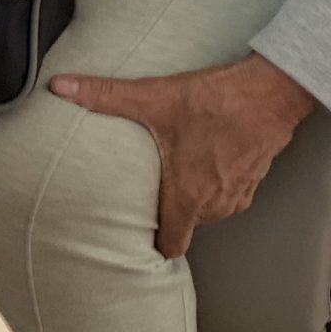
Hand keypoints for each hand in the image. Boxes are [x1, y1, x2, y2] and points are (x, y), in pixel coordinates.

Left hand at [47, 54, 316, 257]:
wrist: (271, 93)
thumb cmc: (215, 101)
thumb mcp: (153, 97)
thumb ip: (104, 95)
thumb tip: (59, 86)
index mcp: (188, 196)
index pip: (170, 245)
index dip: (153, 246)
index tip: (135, 241)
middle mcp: (214, 204)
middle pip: (185, 222)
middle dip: (168, 210)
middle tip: (148, 191)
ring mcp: (238, 194)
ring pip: (207, 209)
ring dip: (193, 194)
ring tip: (175, 171)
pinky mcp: (254, 179)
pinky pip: (227, 193)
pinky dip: (215, 180)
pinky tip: (204, 156)